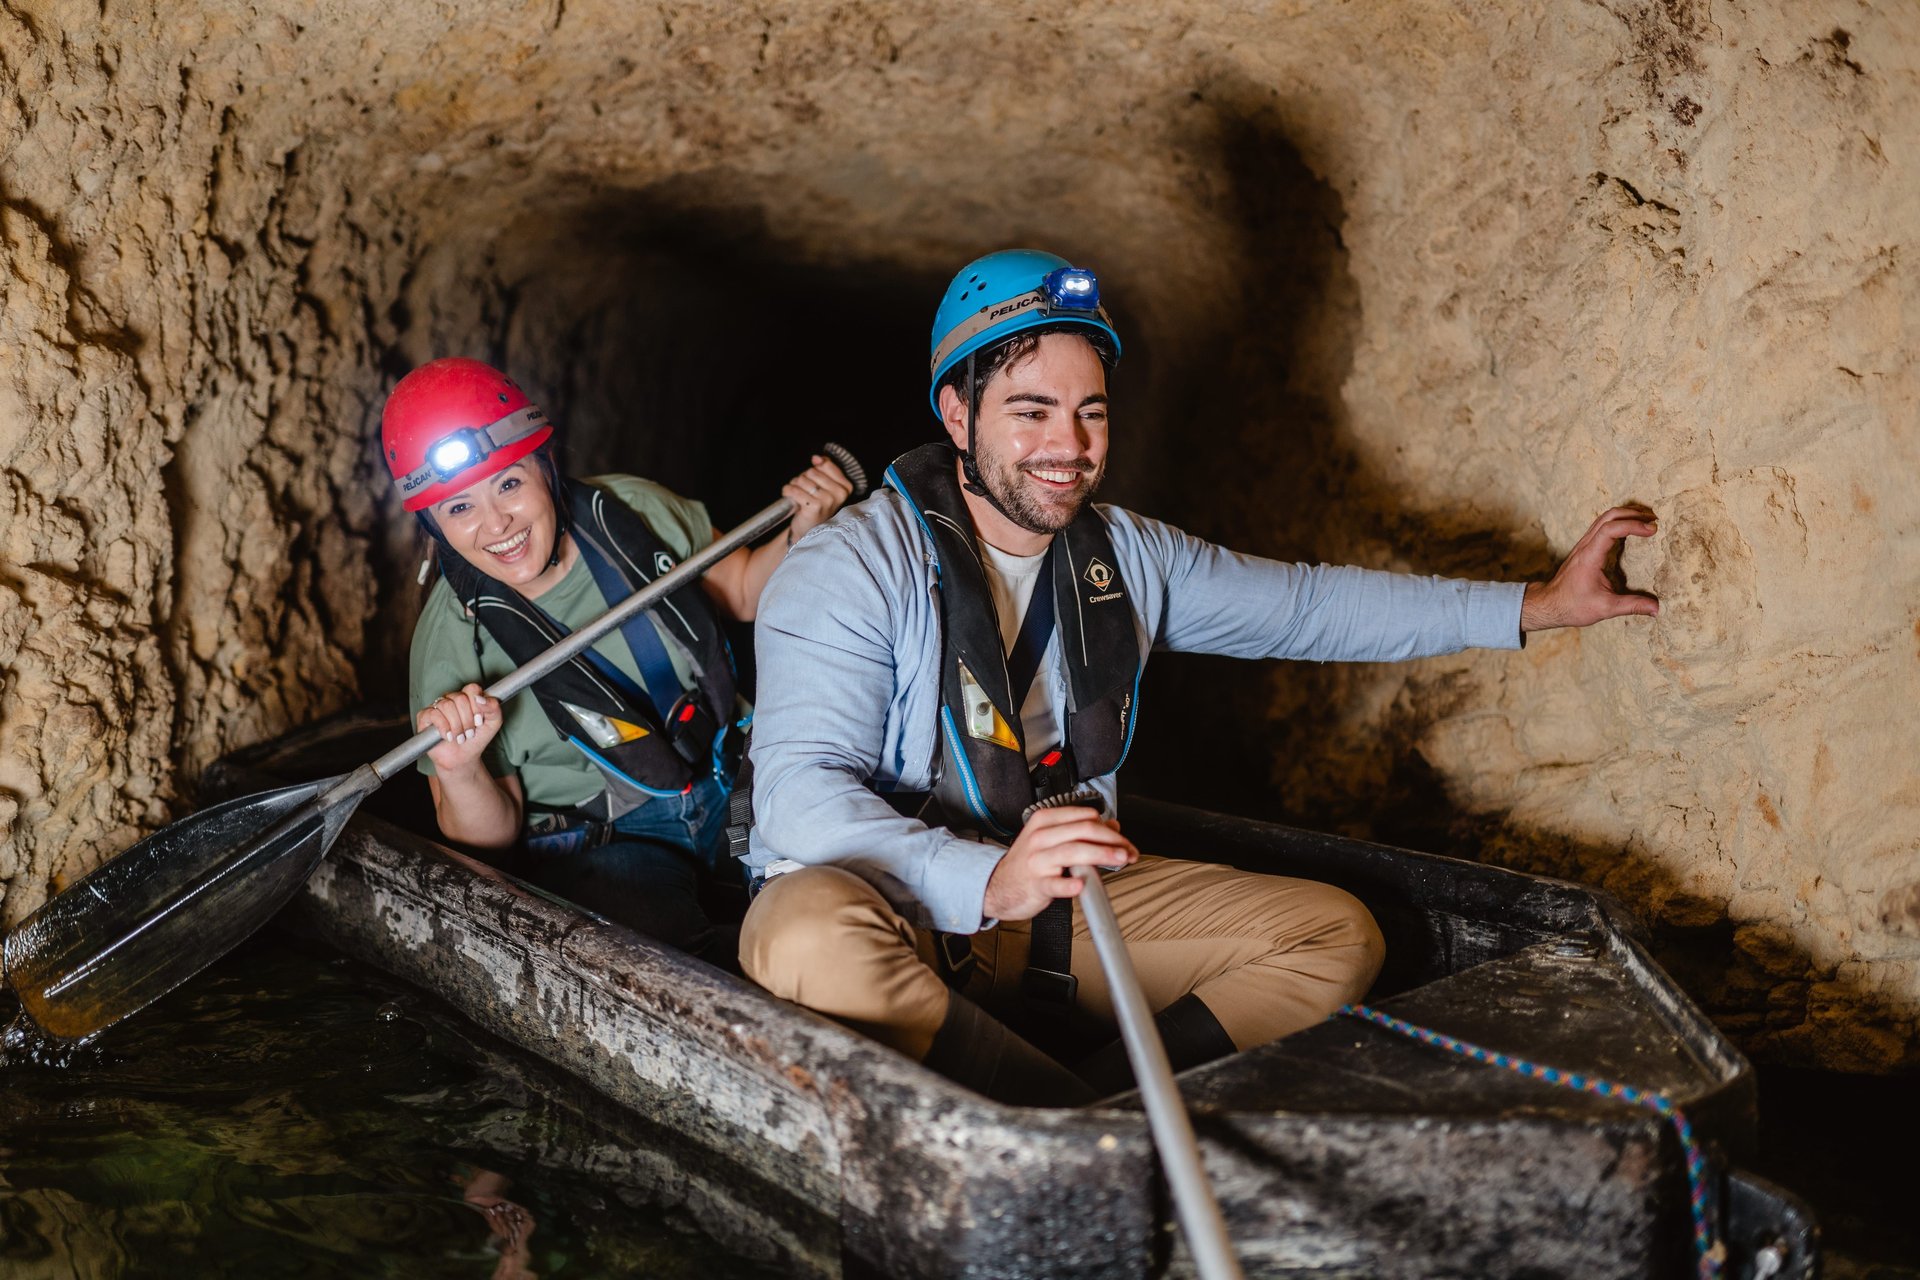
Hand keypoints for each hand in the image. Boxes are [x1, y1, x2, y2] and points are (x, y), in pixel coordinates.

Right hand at [420, 683, 501, 771]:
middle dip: (467, 720)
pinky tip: (448, 737)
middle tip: (469, 733)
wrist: (462, 758)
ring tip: (460, 737)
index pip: (472, 689)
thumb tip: (481, 698)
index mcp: (468, 697)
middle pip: (460, 698)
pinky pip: (433, 714)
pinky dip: (444, 728)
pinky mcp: (425, 716)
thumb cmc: (476, 739)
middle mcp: (451, 699)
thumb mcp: (493, 723)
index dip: (477, 706)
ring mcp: (437, 706)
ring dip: (456, 726)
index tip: (479, 721)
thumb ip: (494, 708)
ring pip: (447, 705)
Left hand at [783, 454, 854, 539]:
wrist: (808, 530)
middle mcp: (840, 493)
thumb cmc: (816, 505)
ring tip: (799, 496)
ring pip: (802, 479)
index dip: (814, 471)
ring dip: (795, 486)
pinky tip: (791, 499)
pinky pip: (794, 490)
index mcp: (846, 486)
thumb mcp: (824, 485)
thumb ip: (823, 468)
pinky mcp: (814, 507)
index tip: (814, 482)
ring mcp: (828, 501)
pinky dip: (788, 492)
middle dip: (803, 479)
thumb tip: (816, 458)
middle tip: (805, 492)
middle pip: (812, 471)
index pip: (825, 464)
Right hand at [981, 805, 1138, 921]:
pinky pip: (1054, 883)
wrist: (998, 886)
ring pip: (1073, 851)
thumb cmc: (1029, 863)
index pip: (1085, 817)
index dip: (1109, 828)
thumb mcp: (1051, 839)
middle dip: (1112, 839)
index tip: (1124, 840)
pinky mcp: (1036, 884)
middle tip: (1129, 851)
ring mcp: (1037, 860)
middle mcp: (1040, 837)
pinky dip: (1068, 884)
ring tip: (1120, 859)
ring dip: (1102, 854)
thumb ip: (1081, 831)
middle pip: (1083, 831)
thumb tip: (1113, 825)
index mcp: (1045, 820)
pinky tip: (1080, 885)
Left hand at [1521, 505, 1660, 631]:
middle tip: (1654, 519)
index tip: (1652, 530)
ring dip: (1626, 515)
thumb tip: (1657, 609)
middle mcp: (1585, 546)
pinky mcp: (1584, 548)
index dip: (1633, 525)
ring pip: (1604, 518)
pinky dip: (1618, 522)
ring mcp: (1583, 545)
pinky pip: (1601, 526)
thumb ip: (1631, 606)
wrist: (1549, 604)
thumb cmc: (1572, 606)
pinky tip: (1630, 529)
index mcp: (1590, 556)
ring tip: (1646, 520)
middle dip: (1633, 513)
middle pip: (1608, 516)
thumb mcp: (1604, 608)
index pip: (1611, 529)